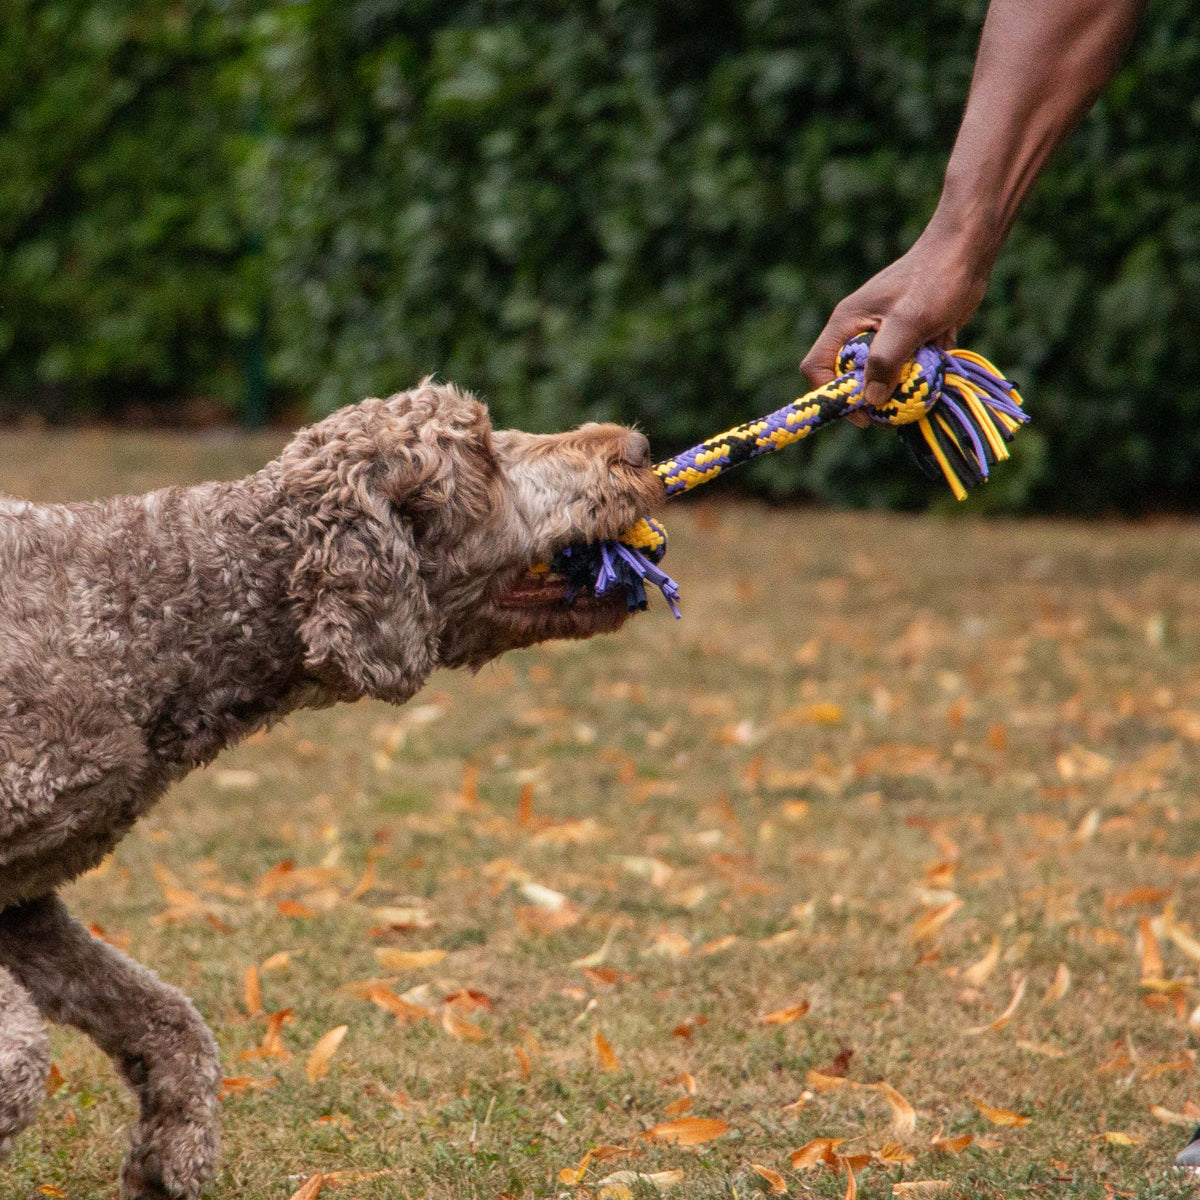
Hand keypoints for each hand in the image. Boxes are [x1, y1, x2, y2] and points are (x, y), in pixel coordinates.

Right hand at [800, 220, 993, 424]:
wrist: (967, 253)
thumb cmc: (936, 279)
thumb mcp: (909, 321)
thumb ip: (886, 359)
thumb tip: (872, 399)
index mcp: (846, 324)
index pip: (816, 367)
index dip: (831, 394)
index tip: (862, 413)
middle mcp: (856, 332)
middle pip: (845, 378)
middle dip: (867, 398)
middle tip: (895, 409)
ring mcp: (880, 336)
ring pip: (875, 378)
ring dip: (895, 390)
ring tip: (919, 390)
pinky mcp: (903, 340)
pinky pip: (899, 370)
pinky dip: (913, 379)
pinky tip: (933, 374)